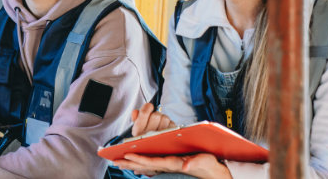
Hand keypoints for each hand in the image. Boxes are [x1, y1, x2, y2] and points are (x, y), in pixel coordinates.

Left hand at [113, 152, 231, 178]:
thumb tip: (185, 166)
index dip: (140, 159)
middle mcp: (168, 166)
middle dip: (129, 163)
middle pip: (145, 166)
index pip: (153, 162)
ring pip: (146, 166)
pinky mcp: (169, 166)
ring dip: (132, 164)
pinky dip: (141, 164)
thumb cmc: (208, 165)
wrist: (213, 173)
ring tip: (118, 162)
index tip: (127, 155)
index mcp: (174, 164)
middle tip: (114, 161)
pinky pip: (151, 166)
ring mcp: (168, 167)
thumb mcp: (205, 162)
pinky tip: (133, 164)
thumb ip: (195, 162)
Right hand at [130, 102, 174, 135]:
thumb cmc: (144, 138)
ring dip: (163, 119)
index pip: (144, 113)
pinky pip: (172, 123)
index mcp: (138, 131)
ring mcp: (161, 136)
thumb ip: (135, 118)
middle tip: (154, 119)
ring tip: (159, 125)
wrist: (153, 154)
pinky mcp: (170, 137)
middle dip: (155, 114)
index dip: (147, 107)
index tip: (149, 107)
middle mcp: (149, 134)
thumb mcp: (136, 129)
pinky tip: (165, 129)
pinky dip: (169, 124)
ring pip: (165, 118)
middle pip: (156, 115)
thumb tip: (135, 112)